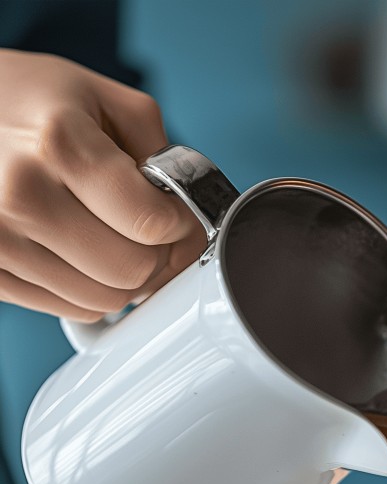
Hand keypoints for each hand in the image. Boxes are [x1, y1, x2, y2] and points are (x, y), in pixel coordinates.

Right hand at [0, 50, 205, 322]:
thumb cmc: (24, 102)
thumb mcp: (97, 96)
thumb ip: (158, 150)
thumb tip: (188, 217)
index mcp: (57, 143)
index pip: (151, 223)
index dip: (179, 224)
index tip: (174, 214)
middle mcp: (22, 196)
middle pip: (133, 272)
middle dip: (155, 255)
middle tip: (146, 232)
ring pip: (106, 301)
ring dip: (123, 278)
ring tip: (108, 237)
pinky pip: (72, 309)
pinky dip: (89, 289)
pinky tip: (77, 251)